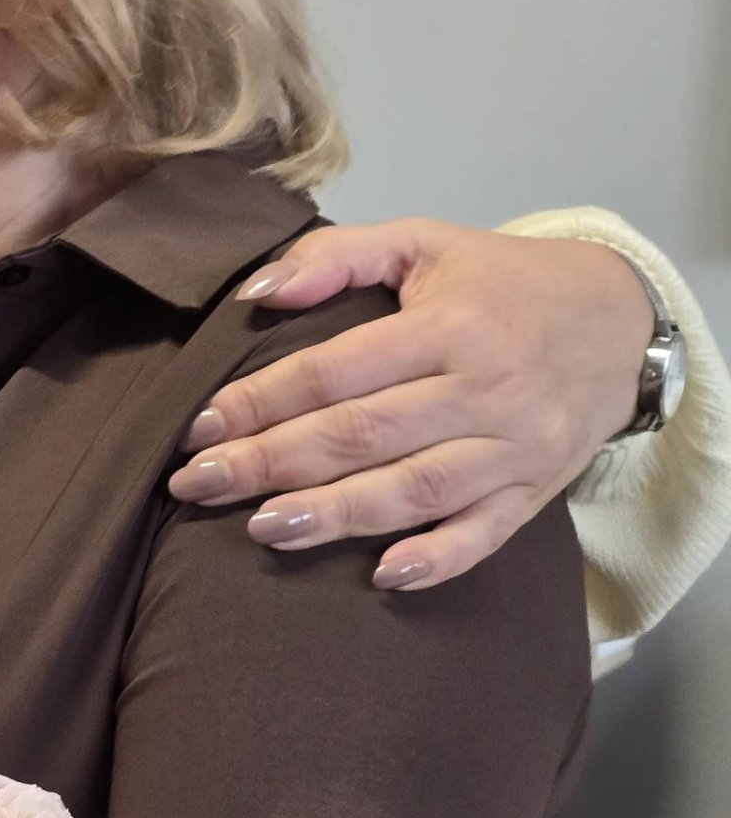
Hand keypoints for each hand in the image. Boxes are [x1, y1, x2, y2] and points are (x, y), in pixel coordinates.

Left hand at [165, 218, 651, 589]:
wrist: (618, 318)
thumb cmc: (498, 281)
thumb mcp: (421, 242)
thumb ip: (335, 256)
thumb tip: (256, 294)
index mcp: (449, 325)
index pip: (336, 371)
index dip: (262, 400)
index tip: (200, 427)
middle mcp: (485, 389)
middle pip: (362, 435)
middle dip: (271, 462)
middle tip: (198, 483)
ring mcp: (514, 446)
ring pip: (414, 489)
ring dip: (335, 514)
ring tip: (262, 529)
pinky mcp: (535, 490)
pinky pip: (485, 534)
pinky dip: (436, 558)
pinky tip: (382, 575)